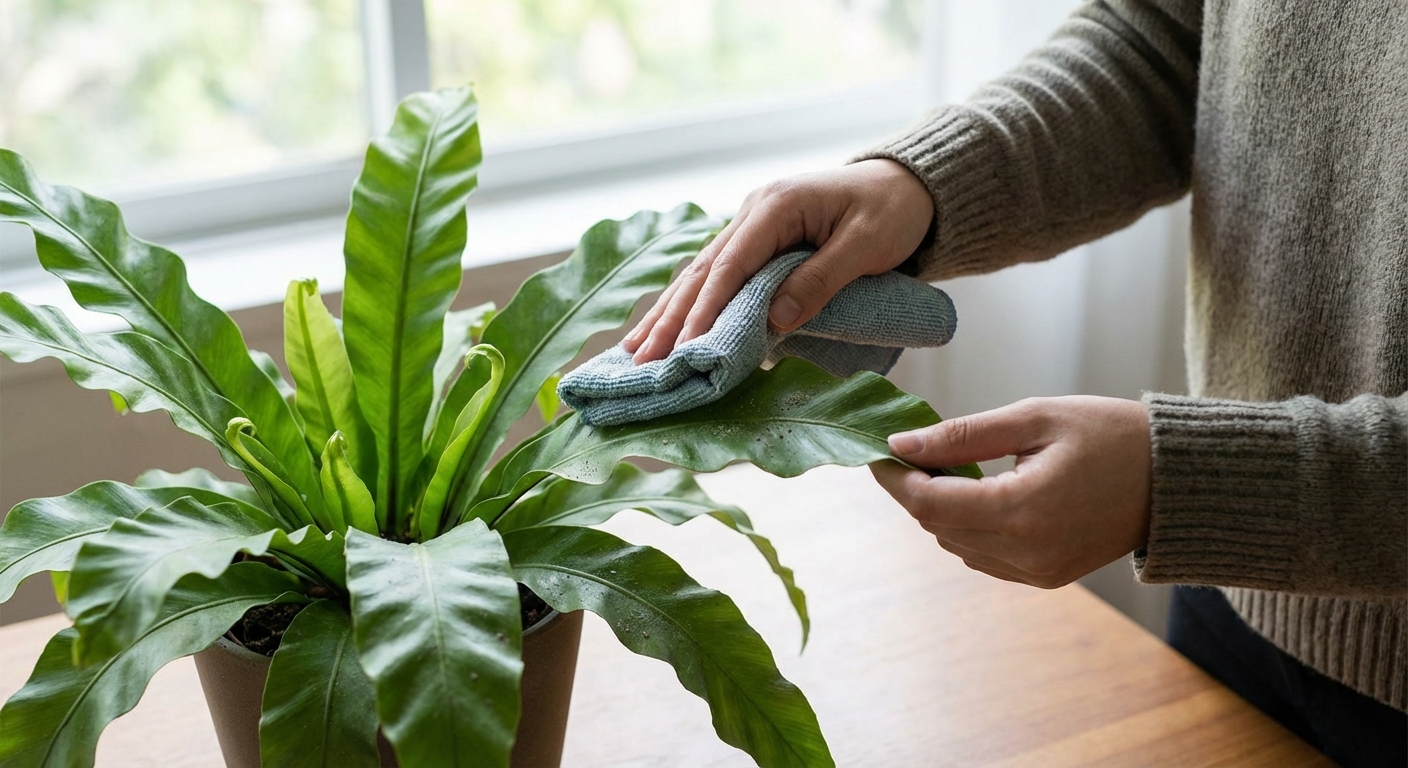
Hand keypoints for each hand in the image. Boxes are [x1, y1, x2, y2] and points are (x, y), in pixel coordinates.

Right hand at [623, 159, 933, 362]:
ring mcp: (751, 226)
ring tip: (634, 351)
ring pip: (699, 276)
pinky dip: (689, 306)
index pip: (731, 265)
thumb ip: (820, 280)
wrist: (906, 186)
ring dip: (668, 315)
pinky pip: (715, 278)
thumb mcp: (866, 245)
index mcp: (777, 206)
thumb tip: (774, 321)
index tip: (685, 347)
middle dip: (670, 318)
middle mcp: (754, 212)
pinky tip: (664, 331)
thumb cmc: (892, 211)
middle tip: (640, 359)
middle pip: (702, 272)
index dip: (705, 309)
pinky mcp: (756, 244)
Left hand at [869, 396, 1152, 588]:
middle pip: (937, 526)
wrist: (1176, 480)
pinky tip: (982, 493)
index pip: (929, 505)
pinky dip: (970, 526)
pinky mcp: (1046, 578)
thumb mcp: (1034, 419)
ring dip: (943, 509)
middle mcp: (1026, 554)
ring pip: (956, 544)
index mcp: (1022, 512)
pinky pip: (984, 556)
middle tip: (914, 449)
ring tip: (953, 467)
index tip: (878, 450)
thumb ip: (961, 435)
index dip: (895, 479)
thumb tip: (901, 445)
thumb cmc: (1110, 435)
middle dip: (917, 489)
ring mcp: (1037, 572)